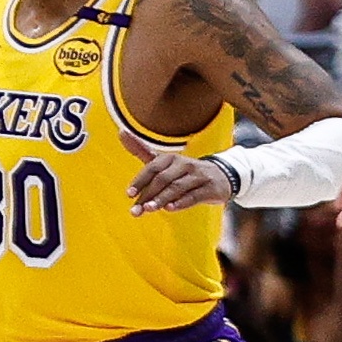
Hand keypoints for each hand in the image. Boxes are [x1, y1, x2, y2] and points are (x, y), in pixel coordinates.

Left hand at [119, 124, 238, 212]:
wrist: (221, 176)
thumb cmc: (184, 171)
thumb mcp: (164, 161)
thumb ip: (142, 151)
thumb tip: (121, 132)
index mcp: (171, 158)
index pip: (152, 168)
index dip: (140, 180)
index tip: (129, 194)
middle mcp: (185, 164)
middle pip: (163, 179)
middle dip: (148, 195)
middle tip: (136, 210)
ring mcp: (199, 176)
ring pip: (177, 187)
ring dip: (162, 199)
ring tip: (149, 209)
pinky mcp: (210, 189)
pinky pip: (194, 196)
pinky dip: (181, 202)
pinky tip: (170, 208)